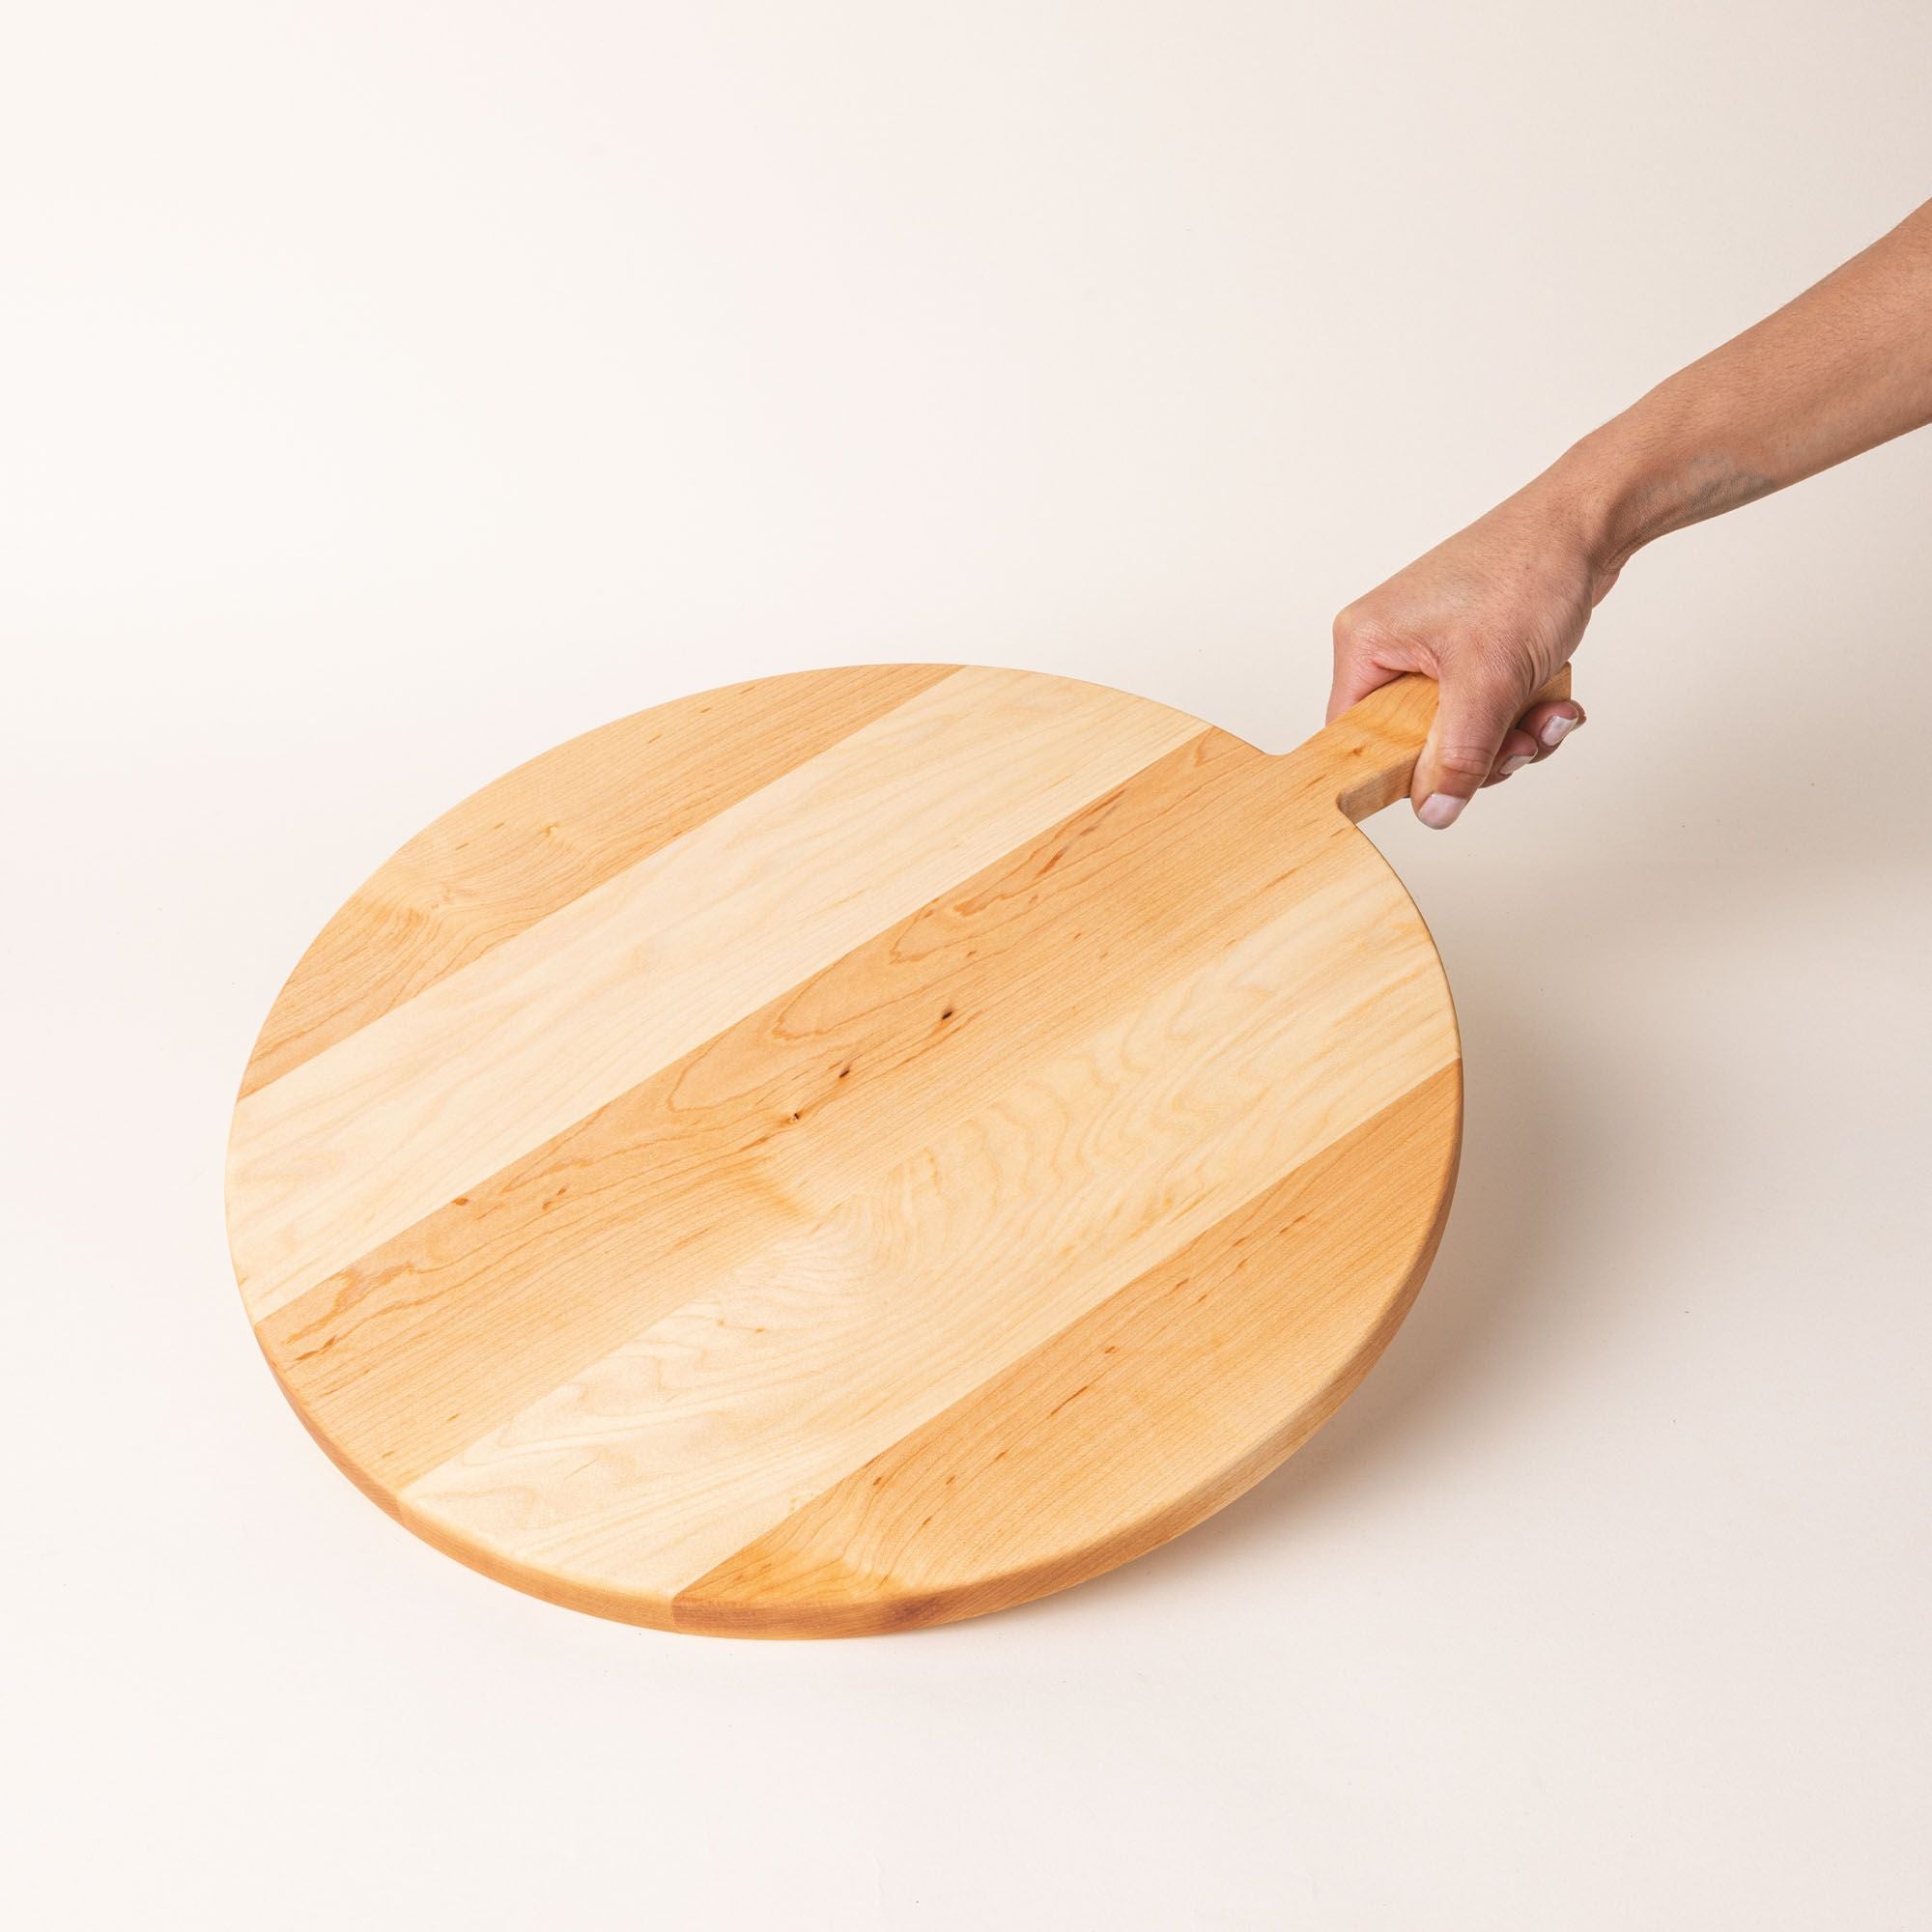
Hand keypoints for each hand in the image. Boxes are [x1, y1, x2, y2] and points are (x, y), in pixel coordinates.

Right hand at [1329, 484, 1599, 827]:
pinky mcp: (1469, 649)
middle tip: (1520, 744)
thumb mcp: (1489, 679)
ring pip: (1458, 731)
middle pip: (1414, 743)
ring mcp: (1430, 647)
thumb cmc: (1528, 569)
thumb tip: (1434, 812)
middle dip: (1479, 753)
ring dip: (1512, 736)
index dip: (1398, 771)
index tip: (1446, 787)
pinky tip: (1554, 700)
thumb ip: (1458, 755)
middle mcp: (1390, 645)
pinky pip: (1484, 709)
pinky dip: (1521, 714)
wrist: (1587, 523)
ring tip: (1550, 714)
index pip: (1356, 737)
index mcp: (1367, 643)